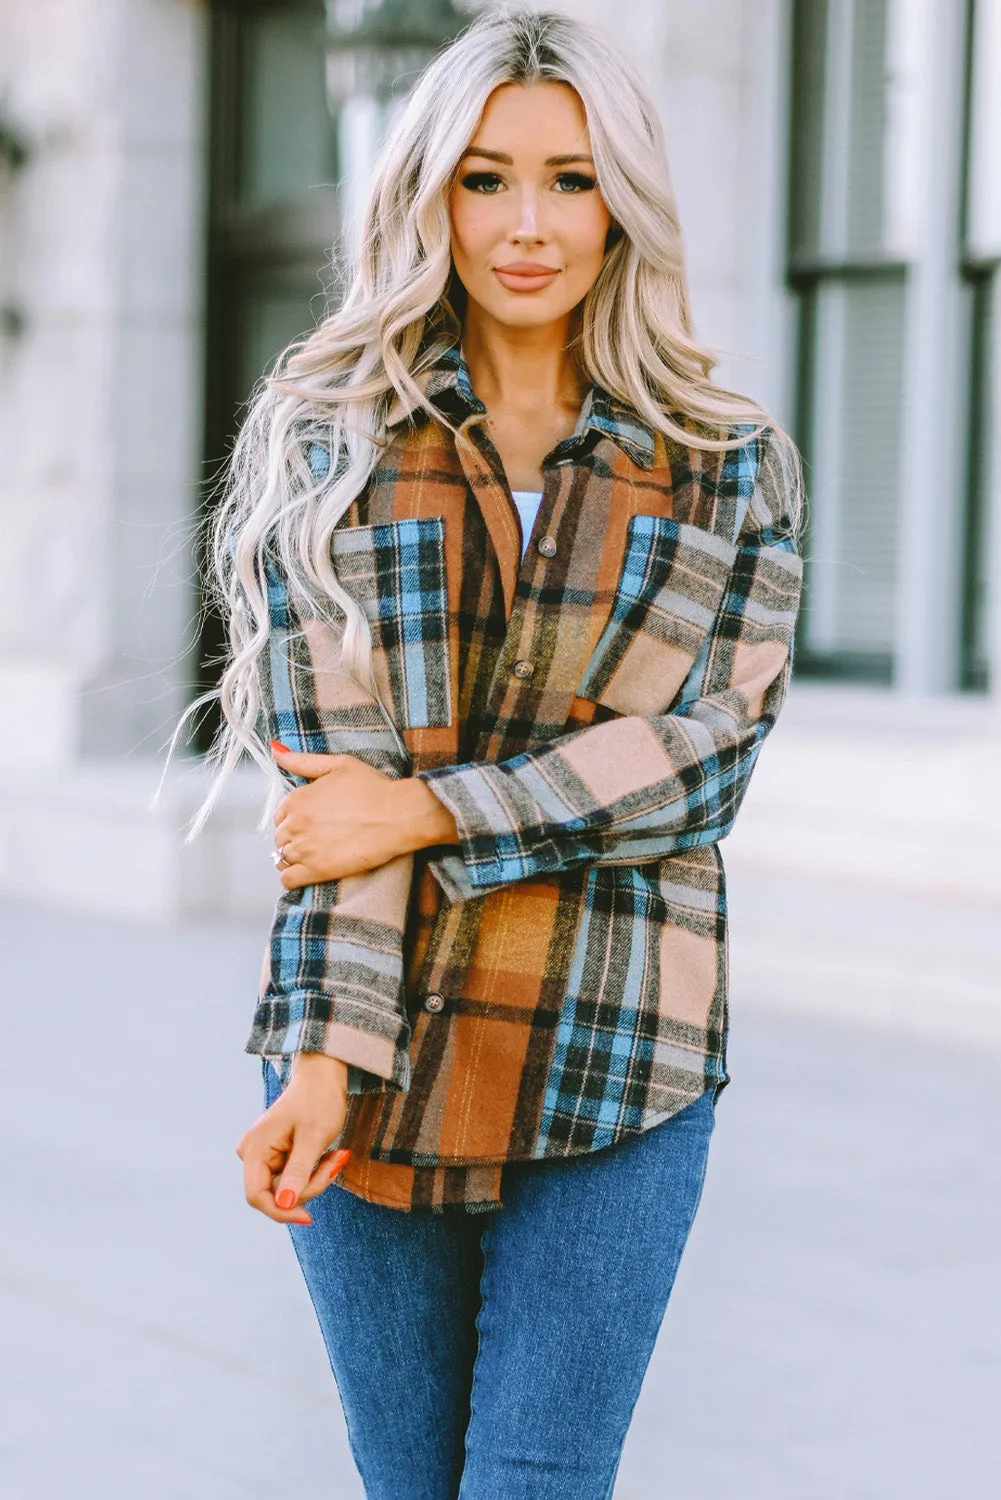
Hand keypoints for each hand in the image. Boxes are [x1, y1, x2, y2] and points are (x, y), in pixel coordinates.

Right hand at [236, 1053, 350, 1225]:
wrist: (323, 1076)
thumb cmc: (319, 1100)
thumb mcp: (313, 1137)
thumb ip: (297, 1172)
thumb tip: (283, 1204)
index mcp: (254, 1149)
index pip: (257, 1196)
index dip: (281, 1211)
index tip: (309, 1217)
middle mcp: (252, 1154)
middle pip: (277, 1194)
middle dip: (309, 1186)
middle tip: (336, 1162)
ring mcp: (264, 1155)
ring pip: (288, 1189)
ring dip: (316, 1178)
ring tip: (336, 1154)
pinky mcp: (277, 1156)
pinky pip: (294, 1178)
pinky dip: (314, 1172)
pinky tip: (329, 1154)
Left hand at [270, 742, 457, 889]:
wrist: (399, 814)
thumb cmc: (374, 788)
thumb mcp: (338, 765)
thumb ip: (303, 760)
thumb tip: (276, 749)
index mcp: (297, 798)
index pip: (280, 815)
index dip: (295, 819)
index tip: (312, 822)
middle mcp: (295, 823)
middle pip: (280, 838)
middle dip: (295, 838)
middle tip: (318, 838)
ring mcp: (304, 848)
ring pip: (282, 858)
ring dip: (295, 857)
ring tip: (316, 854)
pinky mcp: (317, 870)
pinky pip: (288, 880)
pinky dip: (292, 877)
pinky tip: (307, 871)